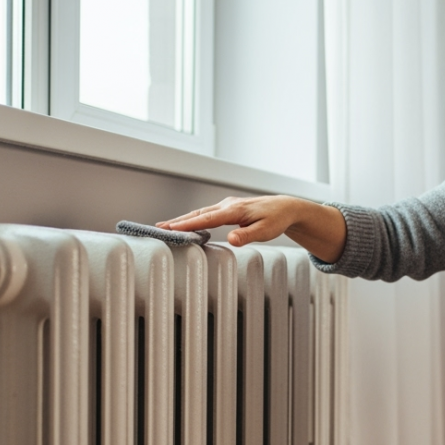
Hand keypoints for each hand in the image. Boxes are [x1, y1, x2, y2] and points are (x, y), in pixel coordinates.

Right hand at [158, 196, 346, 261]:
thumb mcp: (265, 231)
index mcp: (234, 210)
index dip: (187, 225)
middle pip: (197, 214)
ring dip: (182, 219)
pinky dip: (193, 218)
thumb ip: (247, 236)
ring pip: (200, 212)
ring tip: (165, 227)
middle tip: (158, 228)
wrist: (286, 207)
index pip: (206, 218)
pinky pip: (206, 213)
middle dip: (177, 221)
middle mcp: (227, 205)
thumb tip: (230, 240)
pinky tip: (185, 224)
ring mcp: (226, 205)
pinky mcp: (228, 209)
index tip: (170, 229)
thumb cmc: (276, 219)